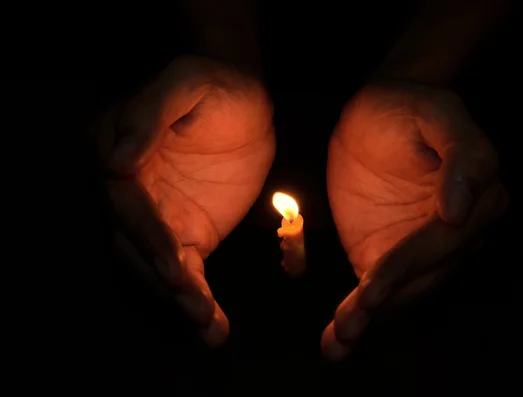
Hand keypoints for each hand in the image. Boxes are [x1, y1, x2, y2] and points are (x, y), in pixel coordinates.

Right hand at [96, 56, 274, 345]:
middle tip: (197, 308)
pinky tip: (214, 323)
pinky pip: (186, 269)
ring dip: (181, 298)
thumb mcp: (186, 82)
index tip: (174, 262)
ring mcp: (157, 214)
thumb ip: (150, 114)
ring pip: (157, 264)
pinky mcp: (186, 232)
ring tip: (209, 326)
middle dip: (164, 277)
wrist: (243, 99)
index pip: (126, 201)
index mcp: (117, 149)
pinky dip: (198, 296)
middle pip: (135, 242)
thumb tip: (116, 161)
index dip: (148, 232)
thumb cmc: (213, 84)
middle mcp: (128, 189)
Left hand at [322, 80, 507, 359]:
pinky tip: (336, 339)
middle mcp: (456, 232)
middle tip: (349, 325)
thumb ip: (460, 156)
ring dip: (369, 318)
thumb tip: (461, 209)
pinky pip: (380, 288)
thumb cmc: (410, 107)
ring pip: (402, 290)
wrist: (380, 112)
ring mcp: (422, 246)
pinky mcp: (391, 252)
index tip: (373, 287)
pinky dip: (359, 313)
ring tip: (338, 341)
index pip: (438, 241)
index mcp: (476, 198)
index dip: (406, 266)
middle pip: (421, 275)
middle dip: (384, 302)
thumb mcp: (437, 113)